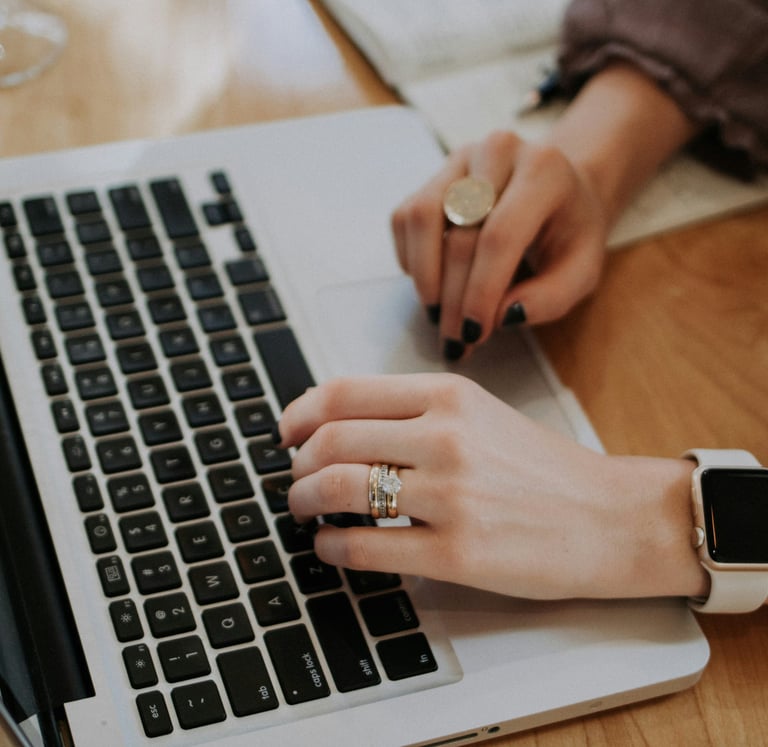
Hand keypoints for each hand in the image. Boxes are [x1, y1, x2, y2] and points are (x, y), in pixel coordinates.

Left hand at [277, 373, 706, 600]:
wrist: (611, 517)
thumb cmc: (546, 468)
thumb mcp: (482, 414)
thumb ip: (416, 412)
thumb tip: (341, 426)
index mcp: (449, 395)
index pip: (345, 391)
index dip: (300, 412)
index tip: (287, 431)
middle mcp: (446, 437)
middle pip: (331, 440)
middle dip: (297, 463)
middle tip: (294, 478)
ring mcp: (451, 496)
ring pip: (339, 489)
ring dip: (304, 501)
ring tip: (304, 510)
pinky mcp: (456, 553)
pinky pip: (365, 546)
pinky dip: (331, 547)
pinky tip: (330, 547)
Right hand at [391, 130, 608, 358]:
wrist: (559, 189)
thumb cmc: (569, 233)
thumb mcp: (581, 271)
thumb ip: (551, 298)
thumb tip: (503, 316)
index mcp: (544, 171)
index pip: (500, 236)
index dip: (481, 291)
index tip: (474, 333)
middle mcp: (498, 152)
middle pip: (459, 234)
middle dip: (453, 298)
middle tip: (455, 339)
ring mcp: (460, 159)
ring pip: (421, 219)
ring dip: (424, 277)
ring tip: (438, 314)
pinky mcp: (433, 174)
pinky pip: (405, 218)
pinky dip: (411, 259)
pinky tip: (433, 283)